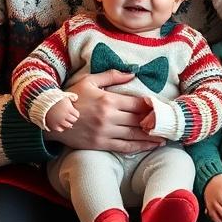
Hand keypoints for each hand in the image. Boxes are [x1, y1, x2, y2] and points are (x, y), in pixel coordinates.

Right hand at [44, 69, 163, 152]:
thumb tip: (132, 73)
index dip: (152, 107)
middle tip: (168, 124)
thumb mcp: (90, 81)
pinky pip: (124, 147)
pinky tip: (149, 146)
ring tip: (164, 138)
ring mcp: (105, 133)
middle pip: (139, 120)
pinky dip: (138, 147)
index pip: (138, 104)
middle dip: (155, 123)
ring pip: (134, 135)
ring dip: (151, 137)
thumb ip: (112, 75)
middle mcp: (109, 118)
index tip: (162, 108)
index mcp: (109, 100)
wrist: (52, 118)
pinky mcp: (100, 144)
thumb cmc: (72, 96)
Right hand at [44, 96, 79, 132]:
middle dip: (72, 118)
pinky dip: (61, 127)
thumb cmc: (53, 98)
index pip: (77, 115)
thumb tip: (76, 98)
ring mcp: (59, 121)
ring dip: (68, 123)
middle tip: (69, 116)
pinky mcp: (53, 125)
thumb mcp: (63, 95)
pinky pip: (60, 130)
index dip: (75, 113)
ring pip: (68, 126)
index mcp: (68, 108)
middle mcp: (65, 116)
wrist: (40, 103)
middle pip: (73, 120)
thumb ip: (71, 96)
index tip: (72, 112)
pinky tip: (60, 124)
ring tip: (65, 120)